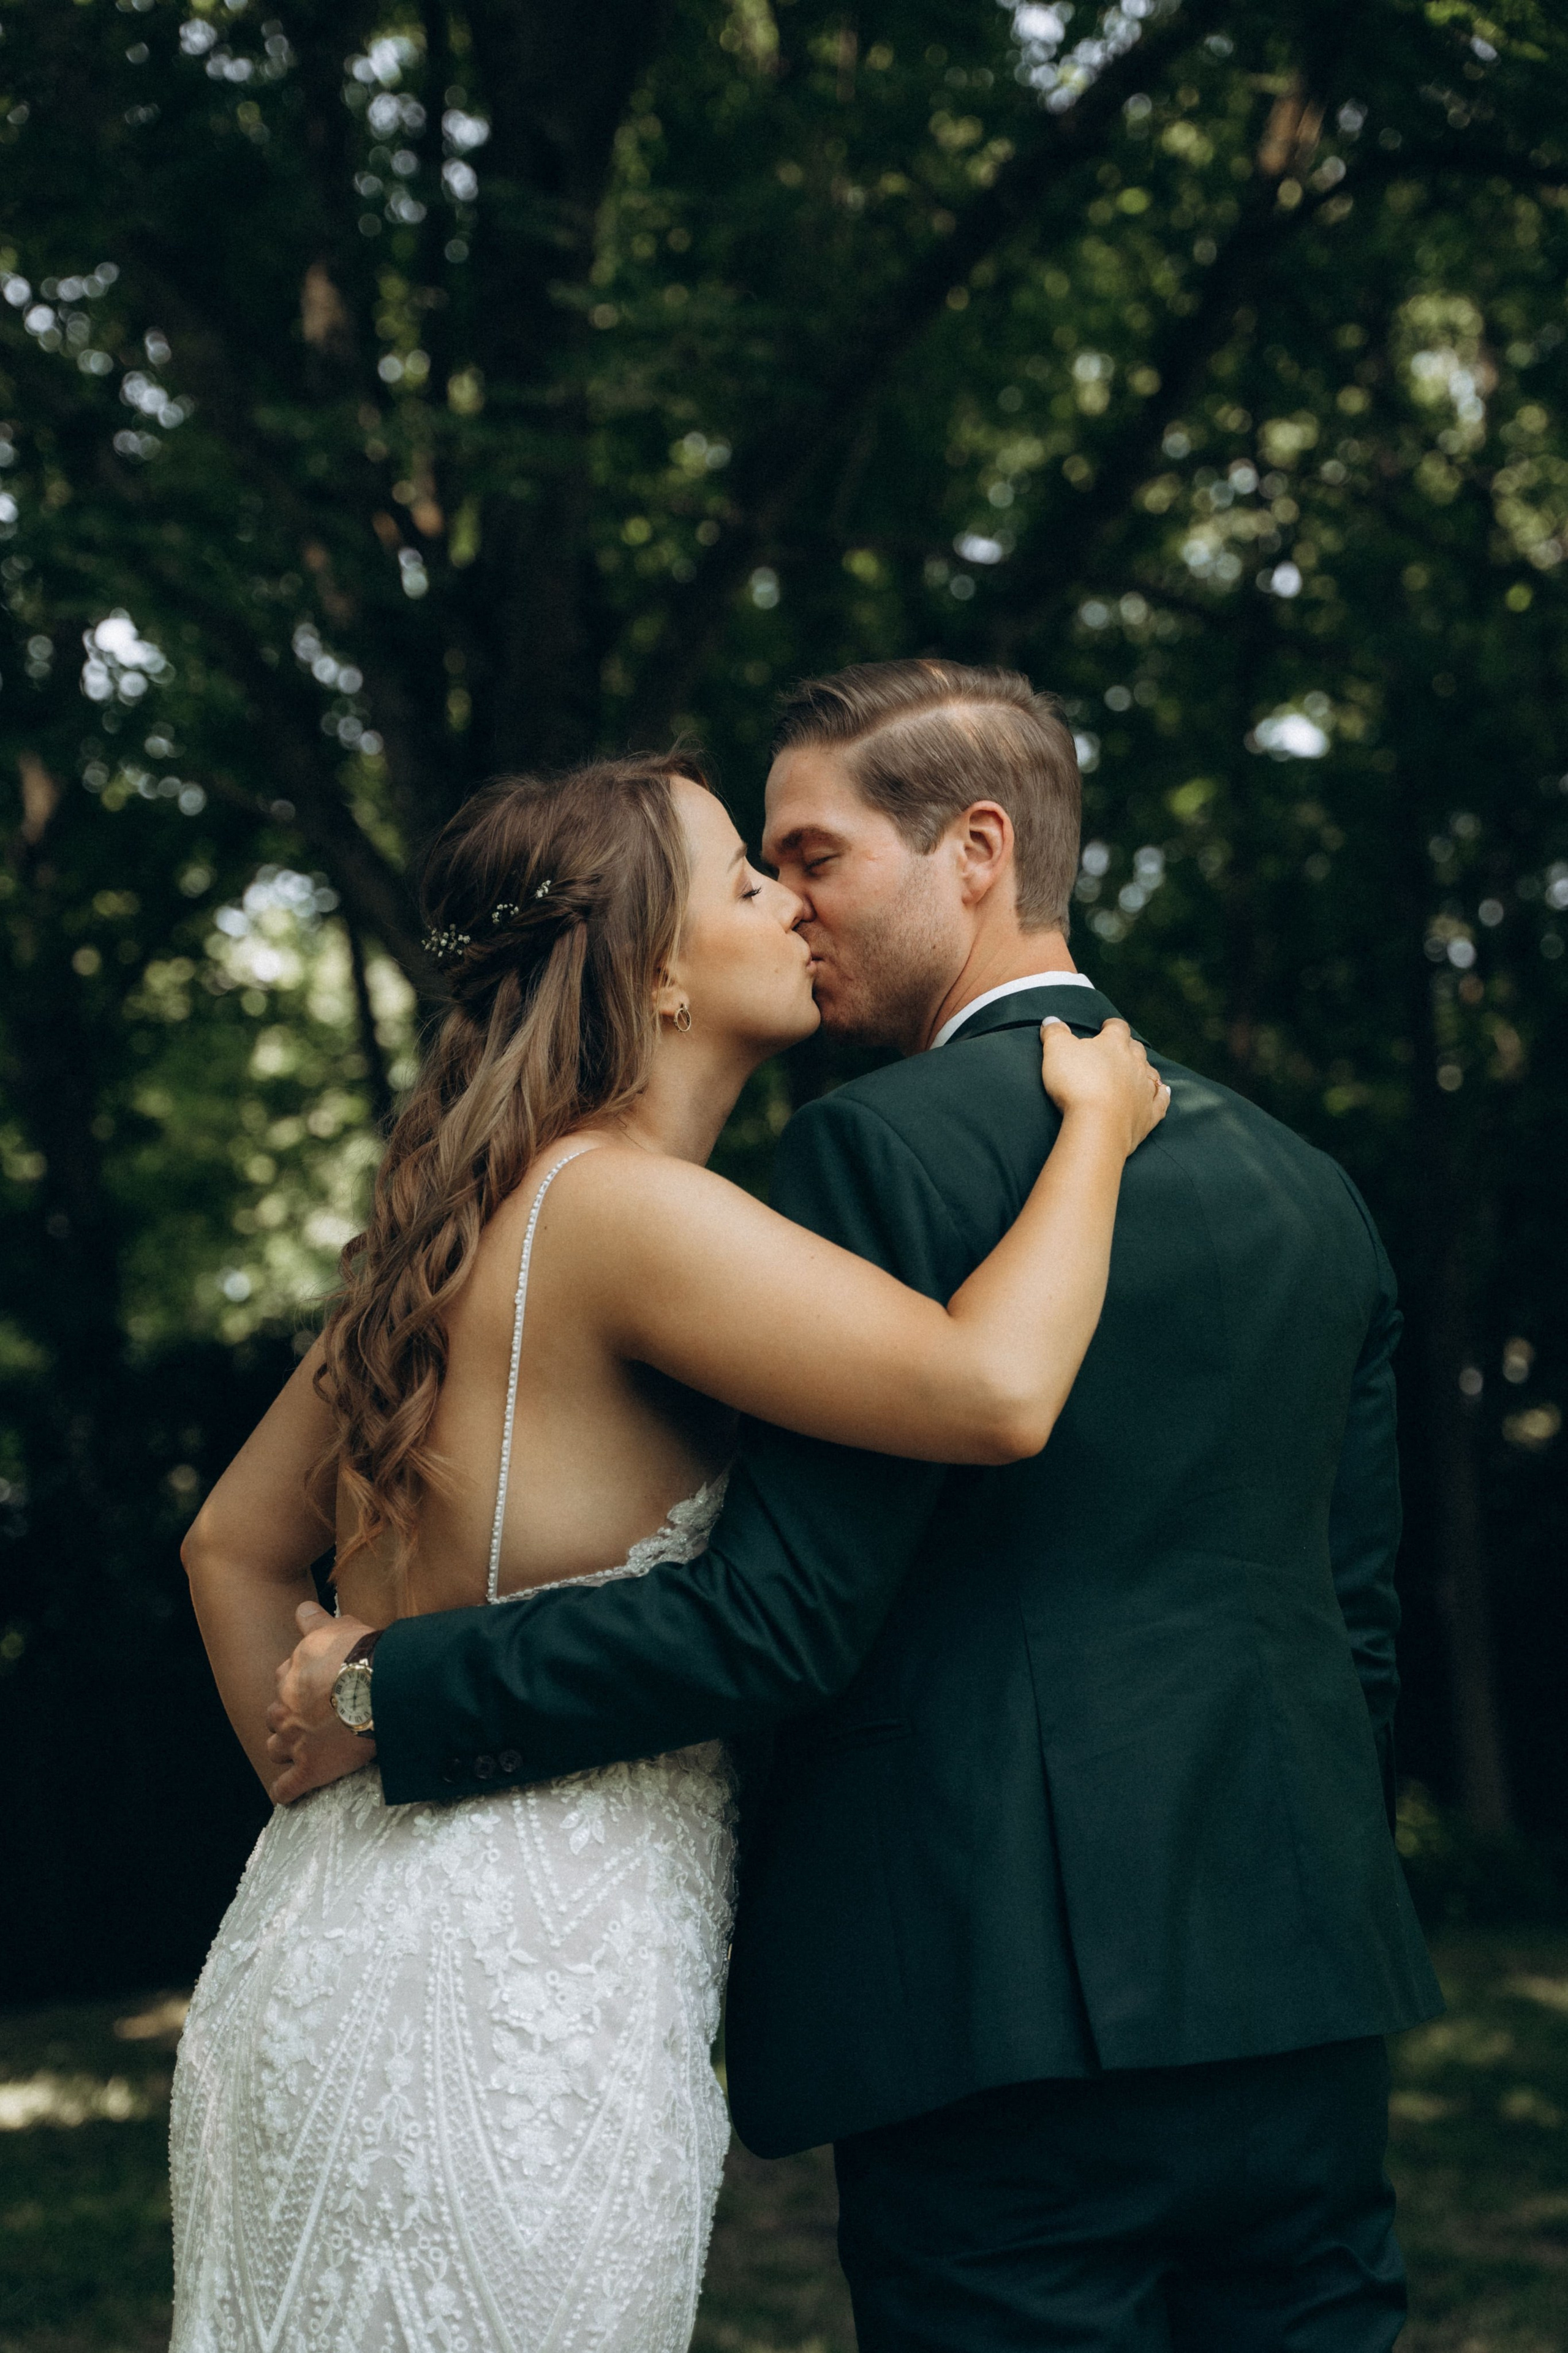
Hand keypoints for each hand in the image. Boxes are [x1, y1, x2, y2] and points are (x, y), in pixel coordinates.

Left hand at [265, 1600, 376, 1805]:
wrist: (381, 1689)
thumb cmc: (365, 1654)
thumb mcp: (340, 1627)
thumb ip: (317, 1622)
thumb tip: (302, 1610)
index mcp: (292, 1672)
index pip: (284, 1676)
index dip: (299, 1682)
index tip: (316, 1686)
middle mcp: (286, 1705)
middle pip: (275, 1714)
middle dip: (288, 1717)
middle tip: (314, 1719)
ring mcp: (294, 1739)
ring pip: (275, 1749)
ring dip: (286, 1749)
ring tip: (303, 1751)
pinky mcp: (308, 1769)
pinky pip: (286, 1788)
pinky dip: (286, 1791)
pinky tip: (289, 1793)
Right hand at [1040, 1015, 1169, 1155]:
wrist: (1098, 1124)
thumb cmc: (1077, 1083)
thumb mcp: (1056, 1051)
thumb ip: (1054, 1033)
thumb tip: (1051, 1020)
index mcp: (1114, 1044)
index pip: (1117, 1028)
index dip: (1111, 1026)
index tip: (1105, 1027)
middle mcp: (1135, 1062)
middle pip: (1136, 1049)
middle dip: (1128, 1047)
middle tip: (1118, 1050)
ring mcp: (1145, 1088)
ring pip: (1150, 1072)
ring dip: (1144, 1070)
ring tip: (1137, 1070)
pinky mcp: (1149, 1114)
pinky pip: (1161, 1100)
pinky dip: (1162, 1094)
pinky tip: (1164, 1091)